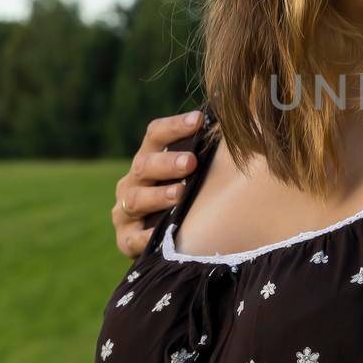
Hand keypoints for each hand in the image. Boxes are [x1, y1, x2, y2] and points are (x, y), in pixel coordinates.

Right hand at [113, 112, 201, 258]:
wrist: (167, 242)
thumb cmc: (188, 199)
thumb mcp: (193, 175)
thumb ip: (207, 154)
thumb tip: (237, 129)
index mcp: (149, 159)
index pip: (155, 135)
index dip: (175, 126)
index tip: (199, 120)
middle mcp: (133, 182)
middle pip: (144, 165)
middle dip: (167, 163)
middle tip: (190, 162)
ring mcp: (126, 211)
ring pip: (136, 199)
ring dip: (157, 196)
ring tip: (180, 194)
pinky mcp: (126, 239)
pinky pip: (133, 238)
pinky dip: (146, 236)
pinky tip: (161, 234)